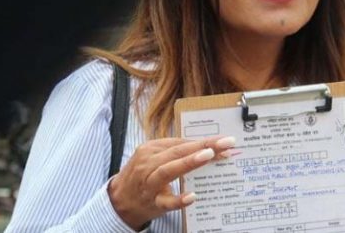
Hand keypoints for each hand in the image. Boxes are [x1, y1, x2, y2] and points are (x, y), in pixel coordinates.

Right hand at [108, 135, 235, 229]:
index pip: (181, 142)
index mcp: (151, 149)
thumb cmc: (143, 176)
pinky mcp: (152, 202)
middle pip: (177, 152)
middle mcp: (148, 163)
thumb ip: (176, 154)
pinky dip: (178, 199)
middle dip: (202, 146)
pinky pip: (165, 201)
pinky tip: (192, 196)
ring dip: (189, 162)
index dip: (203, 141)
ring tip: (209, 156)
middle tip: (225, 144)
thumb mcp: (154, 159)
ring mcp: (149, 183)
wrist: (119, 200)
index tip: (224, 141)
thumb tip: (208, 149)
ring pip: (168, 170)